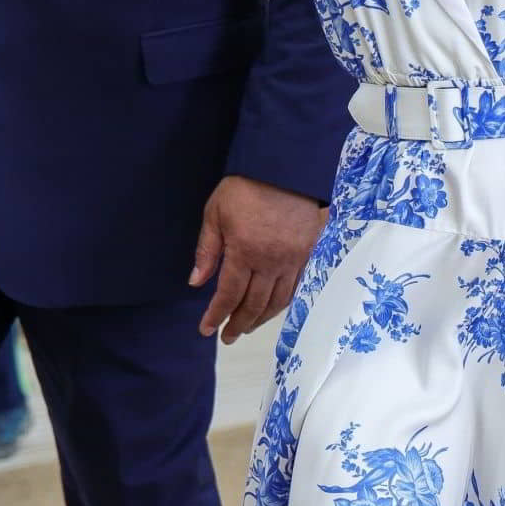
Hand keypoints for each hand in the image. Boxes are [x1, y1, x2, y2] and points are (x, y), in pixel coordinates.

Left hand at [191, 176, 324, 341]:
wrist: (286, 168)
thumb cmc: (245, 188)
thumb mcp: (215, 214)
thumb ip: (207, 250)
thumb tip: (196, 283)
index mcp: (244, 251)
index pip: (228, 295)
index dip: (216, 315)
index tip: (206, 329)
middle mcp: (271, 262)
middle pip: (254, 305)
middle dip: (238, 324)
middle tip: (226, 337)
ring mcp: (293, 260)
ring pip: (277, 302)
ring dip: (260, 320)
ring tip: (246, 328)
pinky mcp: (308, 254)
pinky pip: (296, 288)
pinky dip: (282, 304)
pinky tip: (271, 309)